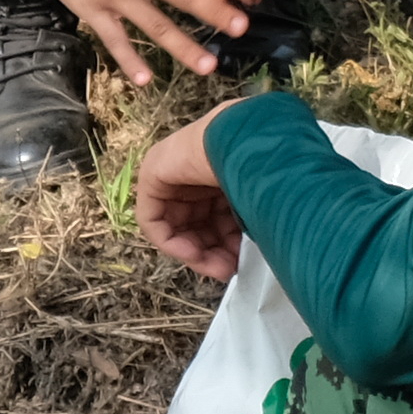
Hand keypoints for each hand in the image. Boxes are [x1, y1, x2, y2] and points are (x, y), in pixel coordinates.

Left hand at [132, 108, 242, 282]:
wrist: (247, 142)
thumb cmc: (260, 168)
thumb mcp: (254, 205)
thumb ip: (246, 230)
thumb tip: (244, 261)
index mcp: (220, 173)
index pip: (216, 217)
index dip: (227, 245)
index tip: (240, 264)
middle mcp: (194, 174)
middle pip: (197, 225)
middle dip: (214, 253)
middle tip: (229, 271)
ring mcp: (172, 174)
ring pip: (178, 227)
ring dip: (198, 253)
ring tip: (220, 268)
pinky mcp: (152, 175)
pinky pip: (154, 220)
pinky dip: (172, 243)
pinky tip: (195, 254)